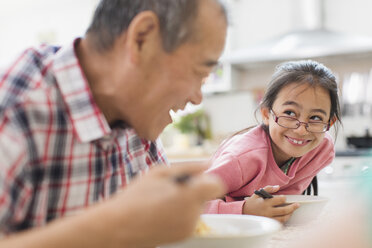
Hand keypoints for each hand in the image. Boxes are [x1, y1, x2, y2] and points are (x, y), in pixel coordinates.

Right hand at [98, 163, 225, 247]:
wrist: (119, 226)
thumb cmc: (136, 196)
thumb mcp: (160, 173)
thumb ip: (188, 167)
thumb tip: (208, 164)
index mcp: (189, 195)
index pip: (217, 185)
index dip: (207, 180)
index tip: (193, 180)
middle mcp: (193, 214)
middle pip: (206, 195)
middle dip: (193, 190)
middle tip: (169, 190)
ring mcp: (190, 227)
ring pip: (198, 207)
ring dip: (187, 202)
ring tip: (163, 202)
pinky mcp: (185, 236)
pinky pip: (191, 218)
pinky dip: (182, 213)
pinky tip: (163, 212)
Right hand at [243, 185, 299, 222]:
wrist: (244, 212)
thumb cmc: (252, 202)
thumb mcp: (258, 193)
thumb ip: (268, 189)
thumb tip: (277, 187)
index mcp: (266, 203)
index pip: (279, 200)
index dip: (284, 198)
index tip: (284, 198)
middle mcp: (268, 211)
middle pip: (284, 210)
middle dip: (292, 207)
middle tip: (297, 205)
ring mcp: (268, 218)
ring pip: (283, 218)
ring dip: (289, 214)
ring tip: (292, 211)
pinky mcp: (268, 223)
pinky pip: (279, 223)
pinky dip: (284, 219)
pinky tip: (286, 216)